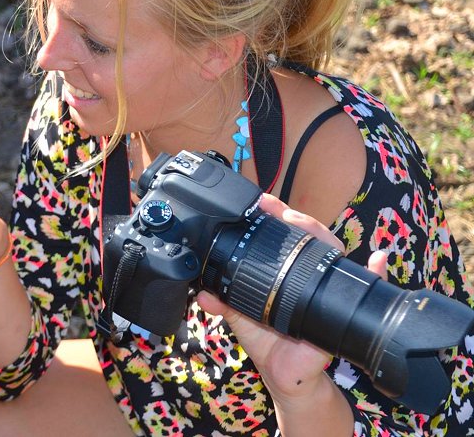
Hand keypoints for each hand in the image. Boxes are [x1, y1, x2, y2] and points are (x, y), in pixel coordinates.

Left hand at [196, 194, 387, 404]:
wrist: (285, 377)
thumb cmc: (267, 342)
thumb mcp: (240, 318)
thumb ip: (222, 302)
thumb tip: (203, 293)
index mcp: (287, 272)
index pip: (287, 236)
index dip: (278, 215)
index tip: (263, 203)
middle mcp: (310, 276)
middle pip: (313, 237)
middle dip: (300, 218)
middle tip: (282, 212)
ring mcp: (328, 289)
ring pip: (333, 254)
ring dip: (323, 235)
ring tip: (307, 226)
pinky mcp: (340, 310)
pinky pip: (364, 291)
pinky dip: (376, 272)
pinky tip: (378, 260)